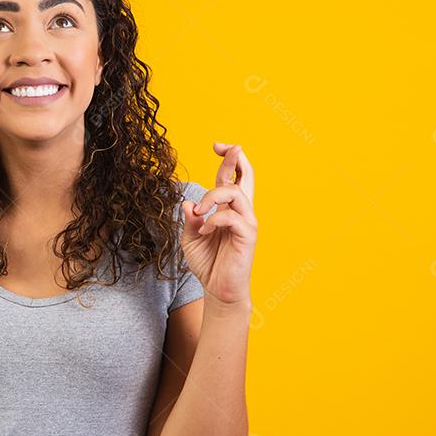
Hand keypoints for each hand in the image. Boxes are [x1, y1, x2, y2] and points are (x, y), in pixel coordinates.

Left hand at [179, 142, 256, 304]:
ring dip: (212, 197)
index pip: (232, 177)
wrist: (218, 289)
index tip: (217, 146)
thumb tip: (188, 204)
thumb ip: (190, 220)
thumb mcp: (191, 239)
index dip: (227, 159)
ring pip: (236, 193)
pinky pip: (232, 217)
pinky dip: (214, 219)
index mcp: (228, 209)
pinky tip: (205, 231)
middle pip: (246, 177)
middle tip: (224, 147)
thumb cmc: (207, 263)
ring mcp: (246, 223)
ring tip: (200, 212)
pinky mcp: (247, 236)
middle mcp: (241, 212)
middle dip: (235, 158)